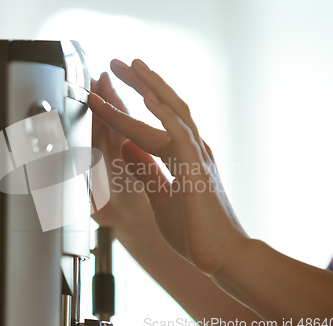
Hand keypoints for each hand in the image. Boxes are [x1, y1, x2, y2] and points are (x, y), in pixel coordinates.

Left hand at [88, 59, 248, 275]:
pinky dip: (162, 112)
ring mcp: (196, 156)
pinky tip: (146, 95)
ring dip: (149, 86)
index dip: (131, 106)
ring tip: (131, 65)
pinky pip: (177, 133)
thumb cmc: (196, 231)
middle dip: (141, 82)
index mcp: (182, 157)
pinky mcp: (196, 167)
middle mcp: (191, 149)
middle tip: (119, 62)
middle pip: (165, 105)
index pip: (154, 122)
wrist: (221, 256)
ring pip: (172, 111)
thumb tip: (126, 147)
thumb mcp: (160, 196)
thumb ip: (145, 170)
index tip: (110, 93)